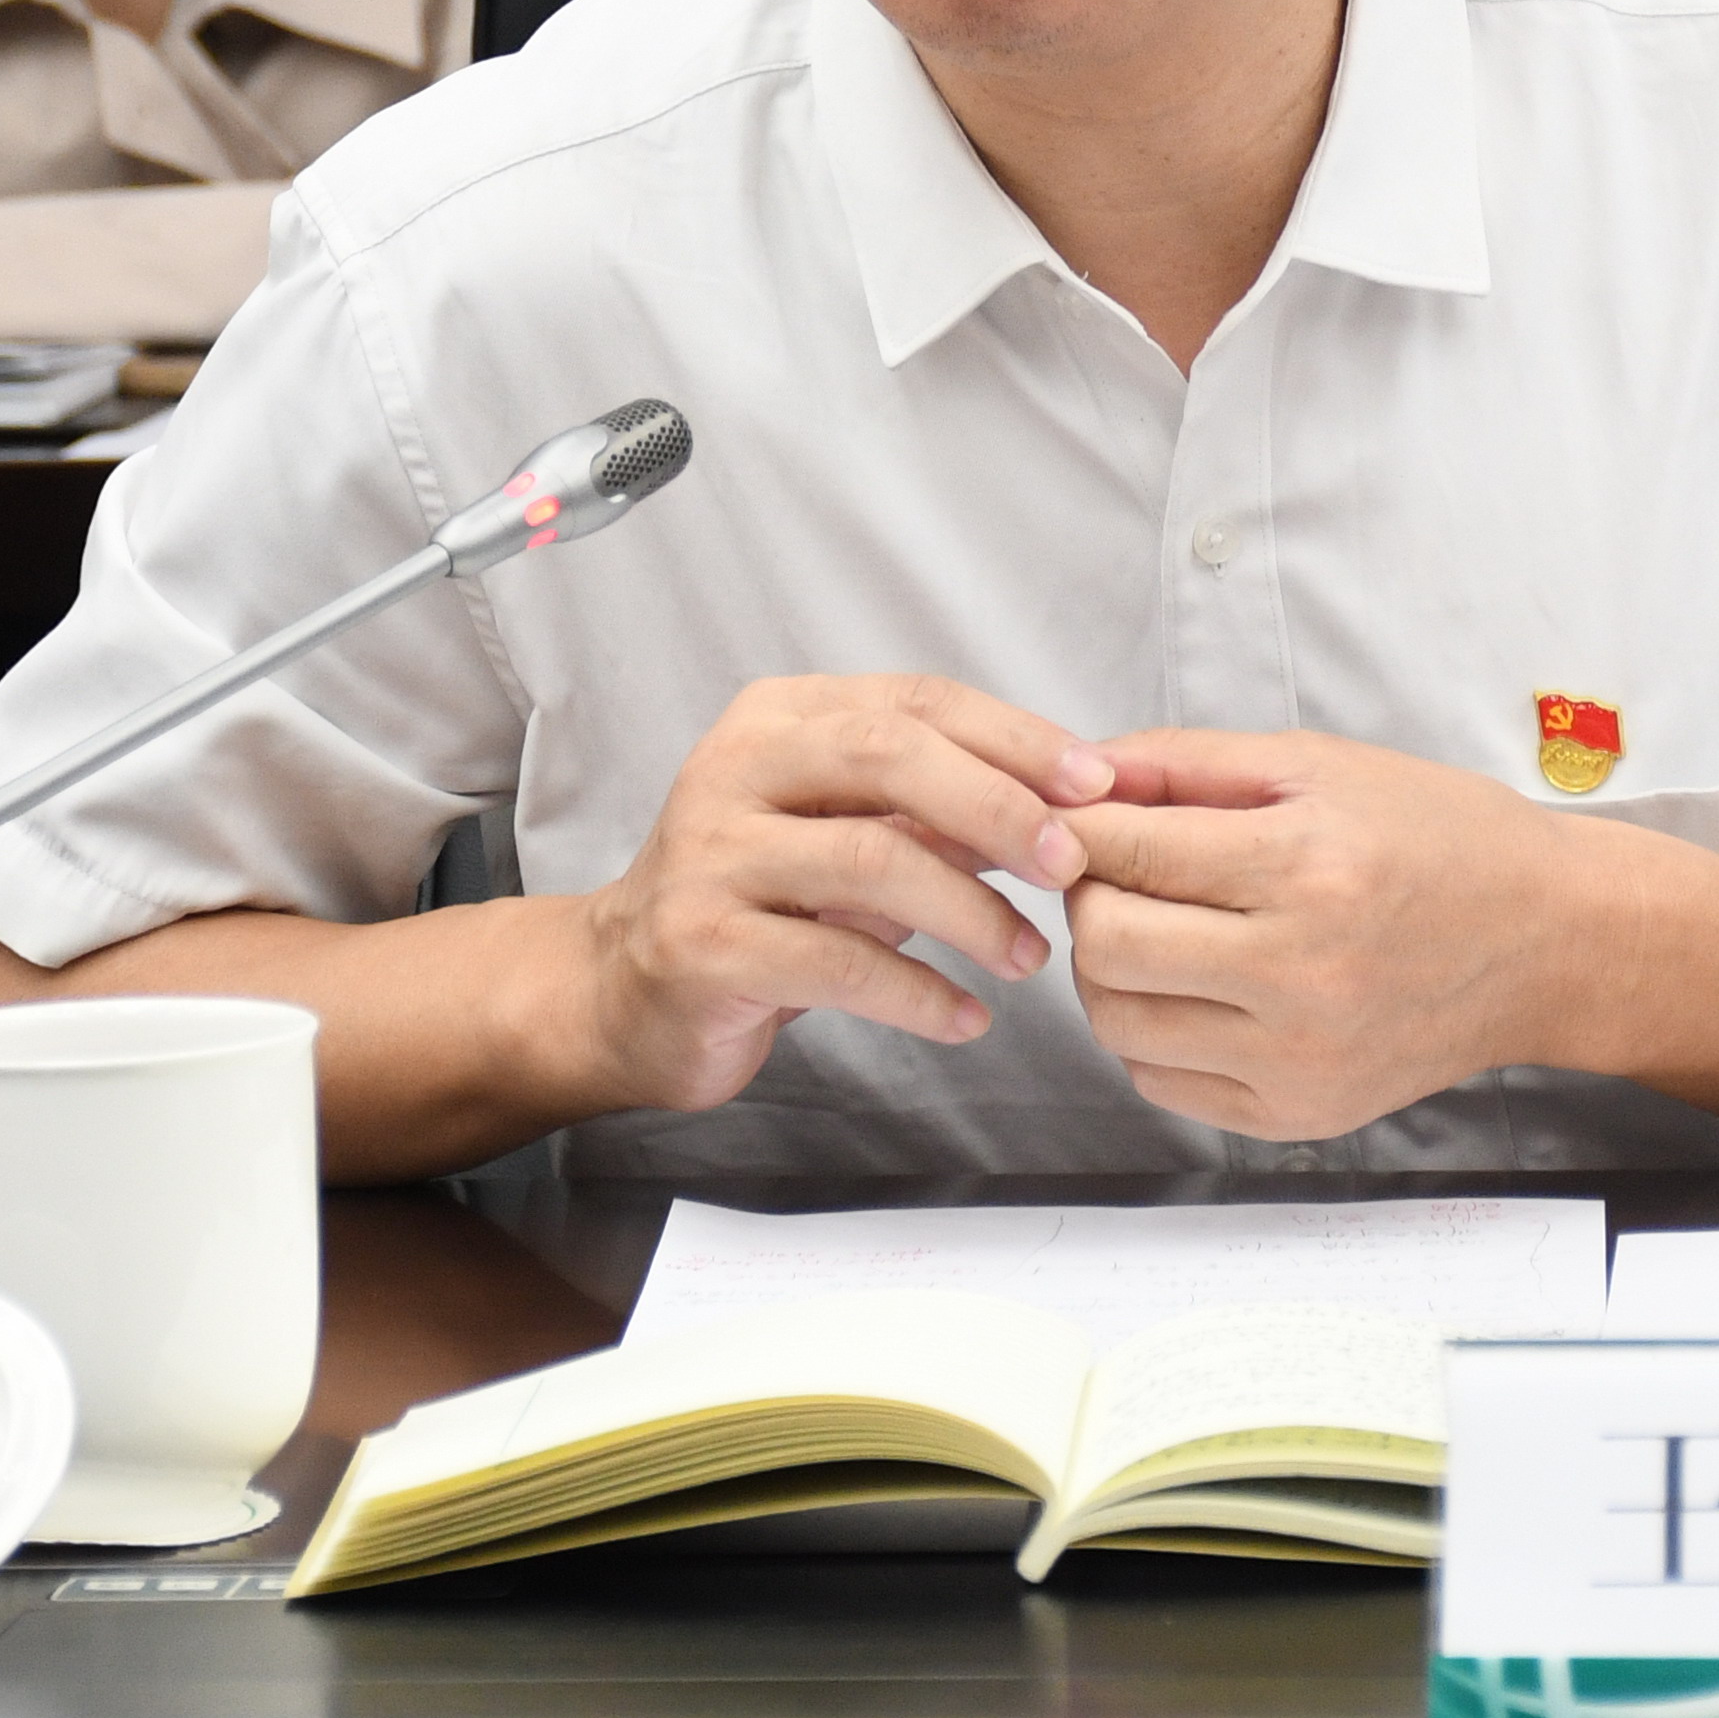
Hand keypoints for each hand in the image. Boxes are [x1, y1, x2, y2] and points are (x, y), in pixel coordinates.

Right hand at [569, 675, 1113, 1118]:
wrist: (620, 988)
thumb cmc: (757, 902)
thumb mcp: (842, 831)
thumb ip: (931, 807)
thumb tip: (1070, 799)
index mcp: (777, 718)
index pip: (915, 700)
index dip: (1015, 737)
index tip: (1098, 783)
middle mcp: (735, 768)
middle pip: (888, 756)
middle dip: (998, 805)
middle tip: (1072, 863)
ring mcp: (710, 855)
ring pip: (868, 860)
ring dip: (971, 912)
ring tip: (1030, 957)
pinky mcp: (701, 944)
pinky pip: (837, 963)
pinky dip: (919, 993)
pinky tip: (966, 1017)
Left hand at [1059, 729, 1604, 1139]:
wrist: (1547, 941)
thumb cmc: (1442, 840)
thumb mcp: (1320, 765)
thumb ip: (1186, 764)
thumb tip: (1078, 777)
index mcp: (1306, 868)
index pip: (1127, 854)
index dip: (1079, 830)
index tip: (1080, 821)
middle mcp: (1300, 975)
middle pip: (1106, 946)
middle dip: (1090, 898)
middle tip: (1124, 874)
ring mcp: (1299, 1058)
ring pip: (1119, 1023)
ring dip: (1114, 970)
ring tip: (1164, 931)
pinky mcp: (1299, 1114)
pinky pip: (1162, 1084)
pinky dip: (1154, 1034)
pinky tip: (1200, 991)